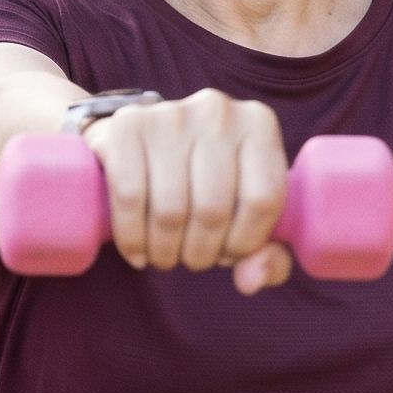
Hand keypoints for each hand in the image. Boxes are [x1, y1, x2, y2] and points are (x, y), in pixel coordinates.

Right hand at [81, 89, 292, 293]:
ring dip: (166, 251)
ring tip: (164, 257)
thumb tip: (251, 281)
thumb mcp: (242, 210)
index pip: (264, 199)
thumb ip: (266, 254)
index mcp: (259, 124)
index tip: (228, 255)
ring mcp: (169, 114)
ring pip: (170, 209)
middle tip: (190, 261)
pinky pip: (130, 197)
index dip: (246, 243)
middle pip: (213, 208)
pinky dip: (132, 238)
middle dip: (200, 253)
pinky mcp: (127, 126)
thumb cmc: (199, 180)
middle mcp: (217, 110)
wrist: (135, 138)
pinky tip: (137, 252)